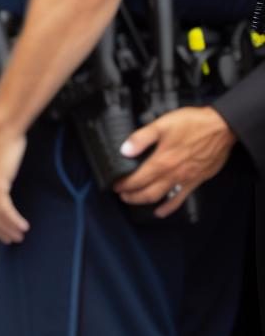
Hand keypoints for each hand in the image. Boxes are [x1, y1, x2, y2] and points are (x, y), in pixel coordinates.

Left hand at [114, 106, 235, 217]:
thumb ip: (141, 138)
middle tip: (121, 194)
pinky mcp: (196, 181)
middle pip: (147, 192)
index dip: (124, 184)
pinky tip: (161, 211)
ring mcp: (185, 180)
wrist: (220, 128)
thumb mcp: (161, 125)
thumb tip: (124, 150)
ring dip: (146, 202)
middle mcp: (172, 174)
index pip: (138, 179)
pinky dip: (169, 207)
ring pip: (161, 198)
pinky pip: (180, 199)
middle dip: (132, 196)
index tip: (115, 185)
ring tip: (134, 201)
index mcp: (162, 161)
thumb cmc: (191, 124)